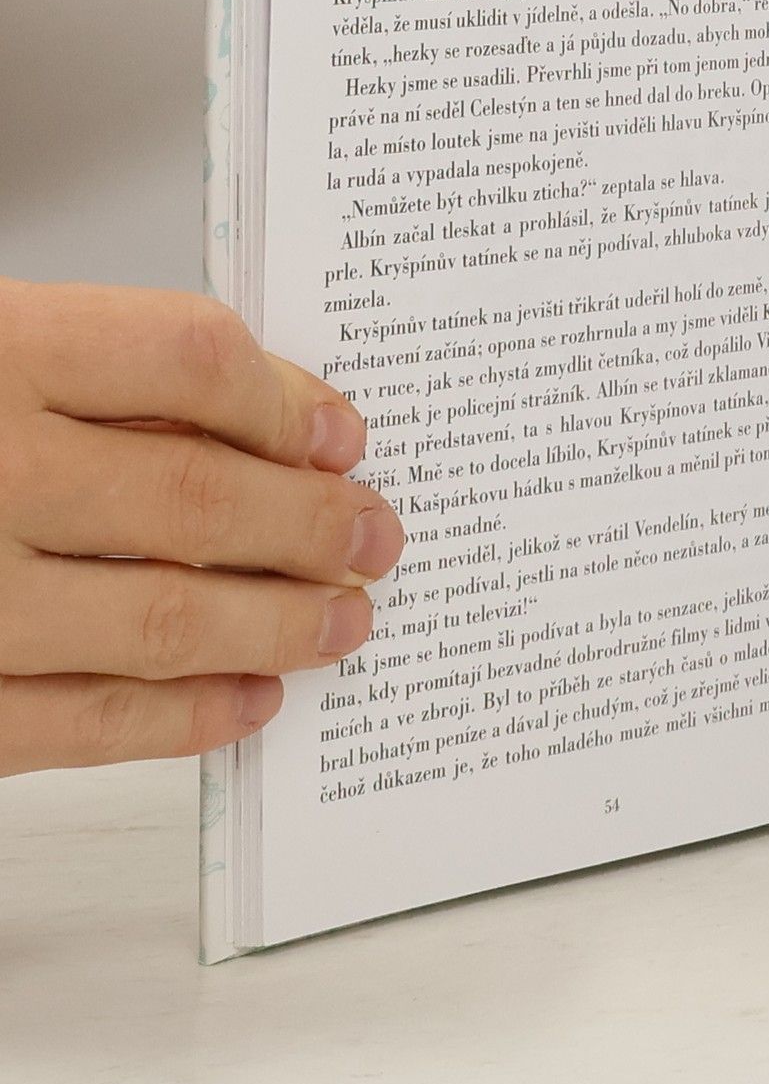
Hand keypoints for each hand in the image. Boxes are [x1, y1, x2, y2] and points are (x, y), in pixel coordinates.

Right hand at [0, 281, 405, 773]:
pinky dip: (180, 719)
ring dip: (278, 627)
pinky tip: (247, 702)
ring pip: (162, 619)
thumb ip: (113, 372)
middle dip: (313, 526)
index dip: (286, 401)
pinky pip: (76, 722)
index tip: (343, 435)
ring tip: (345, 621)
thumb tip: (292, 422)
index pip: (188, 361)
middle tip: (377, 536)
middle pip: (199, 499)